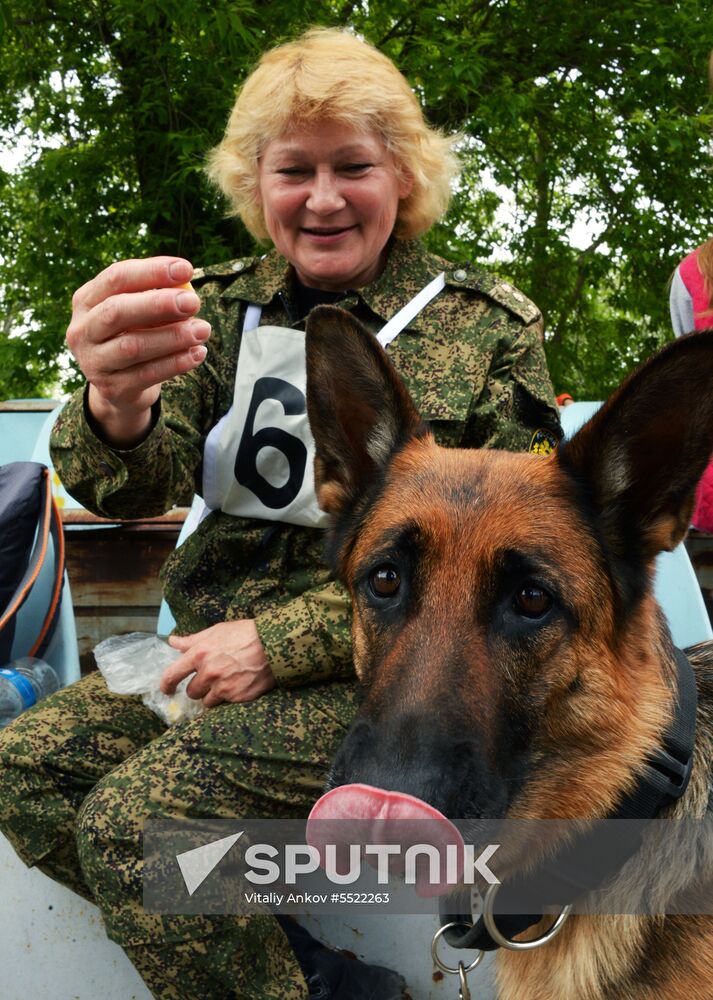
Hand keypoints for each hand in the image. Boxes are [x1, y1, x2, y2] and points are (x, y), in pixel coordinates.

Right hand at [66, 256, 211, 446]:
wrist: (120, 387)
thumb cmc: (134, 336)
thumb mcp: (139, 314)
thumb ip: (157, 298)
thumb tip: (187, 290)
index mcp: (86, 300)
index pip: (116, 278)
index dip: (152, 271)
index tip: (187, 269)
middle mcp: (82, 330)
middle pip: (117, 311)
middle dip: (158, 304)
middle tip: (194, 302)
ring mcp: (94, 362)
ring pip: (133, 346)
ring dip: (173, 336)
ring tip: (203, 330)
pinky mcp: (112, 388)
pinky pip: (147, 374)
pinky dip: (176, 363)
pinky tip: (198, 353)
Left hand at [161, 621, 276, 707]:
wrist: (274, 644)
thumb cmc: (245, 633)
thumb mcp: (217, 631)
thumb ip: (192, 640)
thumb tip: (172, 642)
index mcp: (200, 654)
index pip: (172, 675)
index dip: (166, 685)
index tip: (166, 690)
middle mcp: (209, 673)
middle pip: (192, 692)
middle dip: (199, 687)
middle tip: (211, 679)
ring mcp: (223, 687)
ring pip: (207, 701)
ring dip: (213, 695)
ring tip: (227, 682)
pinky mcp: (237, 697)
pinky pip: (225, 704)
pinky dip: (229, 697)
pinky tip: (239, 685)